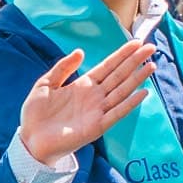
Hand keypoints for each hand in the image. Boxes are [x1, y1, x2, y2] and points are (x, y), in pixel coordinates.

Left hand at [16, 42, 153, 165]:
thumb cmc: (36, 114)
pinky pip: (117, 113)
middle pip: (119, 75)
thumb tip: (80, 51)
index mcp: (84, 85)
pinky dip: (130, 104)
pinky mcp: (97, 127)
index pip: (108, 66)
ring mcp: (97, 111)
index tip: (137, 42)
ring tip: (151, 65)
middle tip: (151, 47)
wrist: (30, 139)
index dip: (122, 54)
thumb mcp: (45, 84)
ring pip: (122, 91)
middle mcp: (95, 97)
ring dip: (137, 78)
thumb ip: (62, 68)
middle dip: (135, 61)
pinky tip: (143, 93)